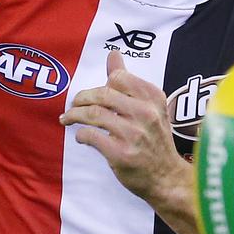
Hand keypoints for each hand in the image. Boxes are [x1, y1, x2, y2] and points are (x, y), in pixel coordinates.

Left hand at [59, 51, 186, 205]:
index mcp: (153, 98)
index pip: (118, 78)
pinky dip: (80, 134)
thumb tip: (113, 54)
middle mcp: (145, 113)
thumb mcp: (149, 108)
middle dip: (81, 99)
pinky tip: (80, 136)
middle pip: (102, 94)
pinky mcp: (121, 154)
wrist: (167, 178)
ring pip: (93, 114)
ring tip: (67, 118)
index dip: (101, 85)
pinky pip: (91, 136)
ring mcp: (134, 134)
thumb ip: (128, 81)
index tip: (92, 94)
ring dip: (74, 115)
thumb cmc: (155, 140)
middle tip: (73, 105)